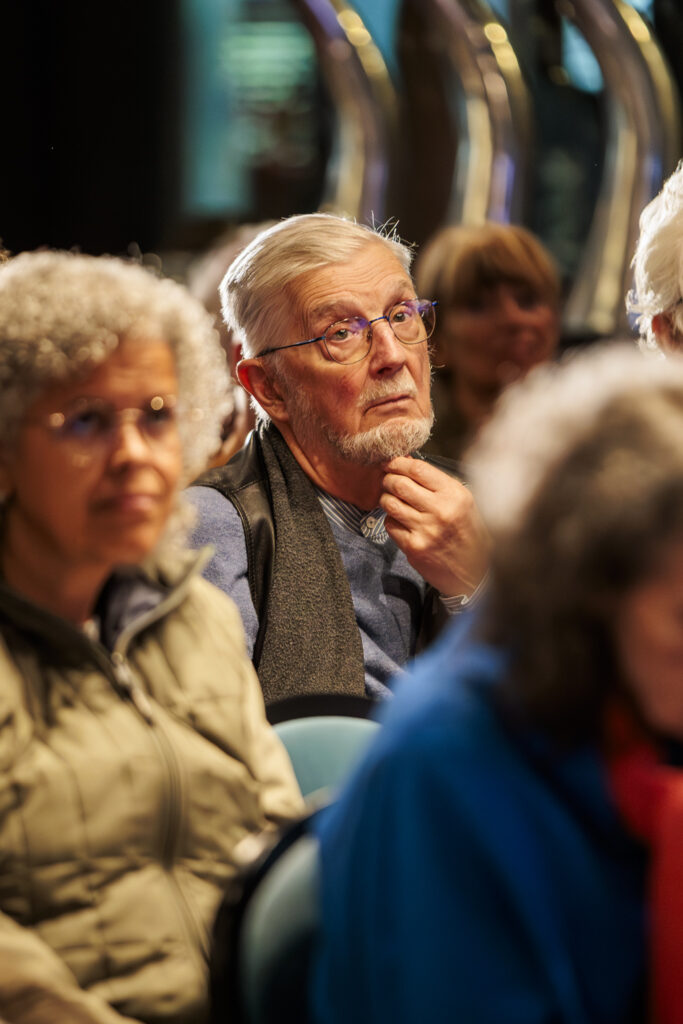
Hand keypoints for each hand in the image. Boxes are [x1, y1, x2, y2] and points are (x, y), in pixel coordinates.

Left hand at [379, 457, 489, 596]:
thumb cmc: (467, 532)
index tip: (391, 463)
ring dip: (386, 499)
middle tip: (388, 481)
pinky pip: (390, 525)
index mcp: (455, 494)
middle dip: (388, 480)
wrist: (474, 571)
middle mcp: (441, 510)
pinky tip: (401, 521)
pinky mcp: (414, 547)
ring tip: (392, 500)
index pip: (418, 469)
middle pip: (400, 484)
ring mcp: (426, 530)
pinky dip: (391, 520)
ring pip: (390, 504)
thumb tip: (406, 461)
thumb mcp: (462, 501)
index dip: (399, 463)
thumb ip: (436, 482)